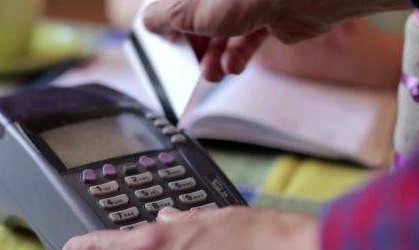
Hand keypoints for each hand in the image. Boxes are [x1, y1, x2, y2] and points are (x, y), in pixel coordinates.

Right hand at [143, 0, 409, 81]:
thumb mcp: (192, 9)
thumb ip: (166, 17)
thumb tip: (149, 23)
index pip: (176, 3)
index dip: (167, 24)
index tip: (163, 44)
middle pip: (199, 21)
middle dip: (193, 48)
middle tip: (187, 66)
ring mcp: (248, 2)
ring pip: (223, 34)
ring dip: (214, 58)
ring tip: (211, 74)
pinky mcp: (269, 18)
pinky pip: (247, 40)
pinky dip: (238, 56)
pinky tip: (233, 66)